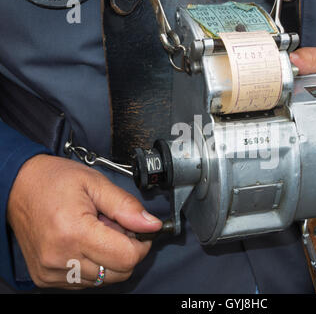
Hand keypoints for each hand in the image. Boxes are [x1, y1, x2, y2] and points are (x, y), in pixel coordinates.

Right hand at [7, 154, 161, 288]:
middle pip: (119, 272)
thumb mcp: (96, 183)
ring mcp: (51, 271)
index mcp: (74, 232)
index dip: (140, 243)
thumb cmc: (54, 180)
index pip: (126, 258)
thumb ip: (126, 206)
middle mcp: (60, 258)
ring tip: (96, 232)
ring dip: (109, 258)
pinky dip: (94, 264)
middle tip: (114, 226)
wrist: (17, 186)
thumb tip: (152, 225)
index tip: (138, 229)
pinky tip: (85, 242)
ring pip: (105, 279)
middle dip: (126, 249)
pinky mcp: (46, 277)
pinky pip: (86, 281)